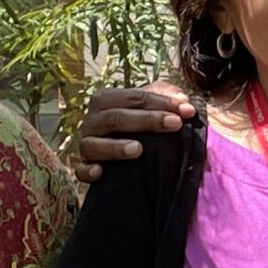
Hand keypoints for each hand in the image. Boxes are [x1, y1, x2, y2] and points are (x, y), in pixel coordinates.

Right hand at [70, 84, 198, 183]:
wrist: (115, 151)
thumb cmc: (134, 122)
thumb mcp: (148, 105)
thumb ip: (164, 95)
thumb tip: (182, 98)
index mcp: (105, 100)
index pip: (133, 97)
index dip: (161, 102)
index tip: (187, 110)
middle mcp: (92, 121)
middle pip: (116, 117)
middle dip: (147, 120)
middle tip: (175, 124)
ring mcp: (86, 144)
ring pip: (94, 144)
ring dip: (116, 147)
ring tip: (138, 149)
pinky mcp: (82, 166)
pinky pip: (80, 170)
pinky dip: (88, 171)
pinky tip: (100, 172)